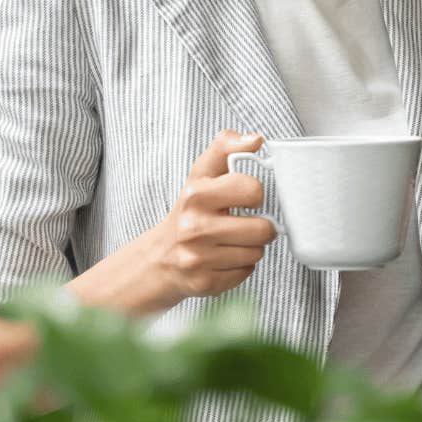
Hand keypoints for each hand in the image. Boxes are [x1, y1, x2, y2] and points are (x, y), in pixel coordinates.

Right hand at [146, 131, 278, 304]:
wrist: (160, 257)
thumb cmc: (189, 210)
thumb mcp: (201, 173)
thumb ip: (226, 147)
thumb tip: (256, 139)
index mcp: (196, 195)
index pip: (252, 190)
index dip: (254, 194)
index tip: (244, 197)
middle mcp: (194, 227)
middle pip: (262, 229)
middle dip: (260, 227)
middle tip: (245, 223)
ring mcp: (198, 258)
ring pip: (257, 253)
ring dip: (251, 247)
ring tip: (232, 241)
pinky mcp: (205, 283)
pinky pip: (246, 272)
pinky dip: (241, 267)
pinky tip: (224, 258)